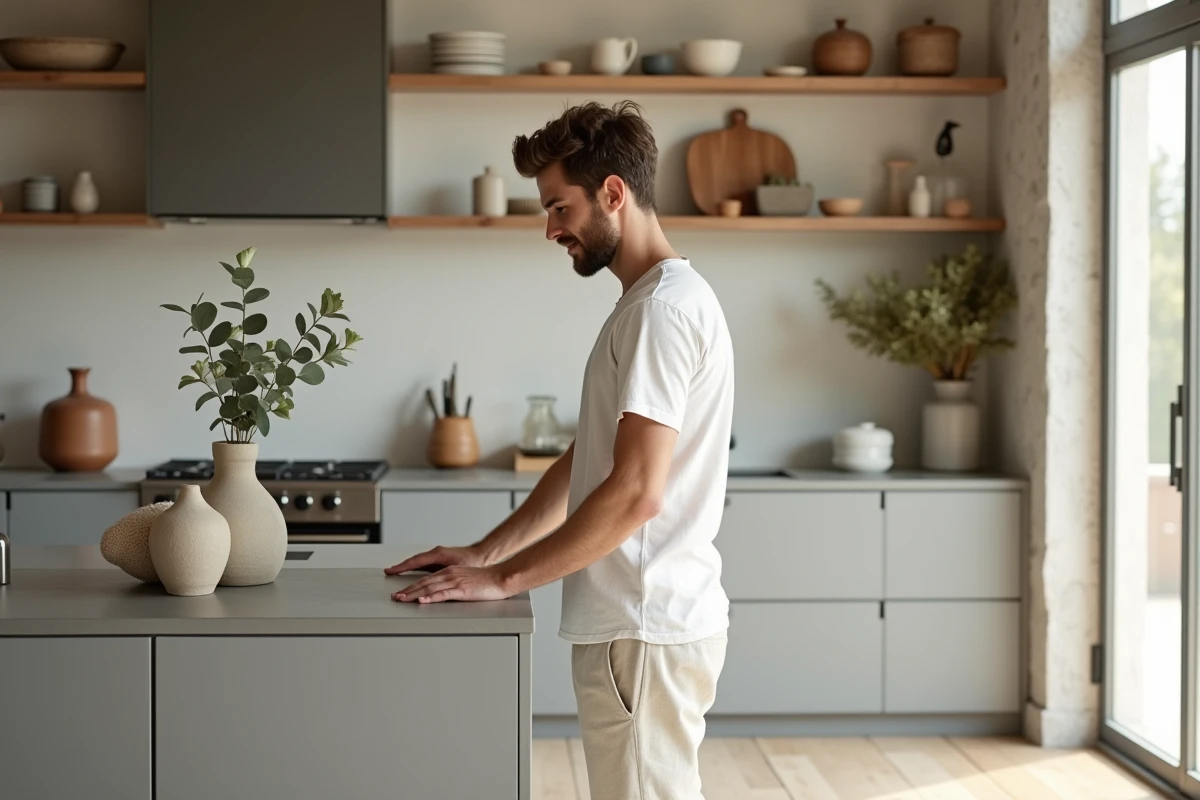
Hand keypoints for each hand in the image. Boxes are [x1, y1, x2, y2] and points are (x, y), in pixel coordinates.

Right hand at [383, 545, 485, 575]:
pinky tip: (412, 575)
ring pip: (418, 563)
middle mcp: (436, 554)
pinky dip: (416, 570)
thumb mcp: (458, 568)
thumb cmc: (474, 560)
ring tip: (394, 573)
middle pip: (414, 562)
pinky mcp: (441, 561)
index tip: (390, 570)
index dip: (402, 567)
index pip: (415, 561)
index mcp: (437, 554)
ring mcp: (437, 557)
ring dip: (407, 569)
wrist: (484, 554)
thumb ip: (445, 574)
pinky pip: (424, 565)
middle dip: (400, 568)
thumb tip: (432, 583)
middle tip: (388, 573)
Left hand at [392, 565, 511, 603]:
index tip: (402, 593)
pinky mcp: (462, 590)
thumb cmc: (487, 581)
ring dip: (413, 594)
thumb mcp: (466, 579)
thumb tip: (443, 593)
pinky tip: (422, 601)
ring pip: (429, 588)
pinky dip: (430, 598)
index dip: (412, 586)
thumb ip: (453, 584)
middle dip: (407, 591)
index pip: (426, 579)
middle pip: (423, 583)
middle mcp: (450, 575)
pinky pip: (443, 594)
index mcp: (450, 572)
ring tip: (402, 599)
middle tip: (395, 598)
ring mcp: (455, 582)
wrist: (501, 578)